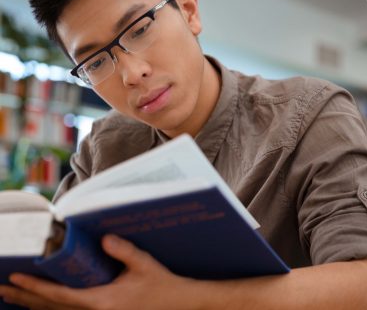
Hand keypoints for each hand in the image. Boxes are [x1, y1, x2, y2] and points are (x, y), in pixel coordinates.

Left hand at [0, 235, 201, 309]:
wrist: (174, 303)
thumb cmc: (159, 284)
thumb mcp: (143, 264)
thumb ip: (124, 251)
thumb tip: (104, 239)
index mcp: (103, 301)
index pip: (61, 295)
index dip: (37, 287)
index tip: (18, 278)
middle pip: (52, 308)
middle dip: (26, 298)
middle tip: (4, 287)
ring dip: (34, 306)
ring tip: (13, 297)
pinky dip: (51, 308)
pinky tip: (43, 305)